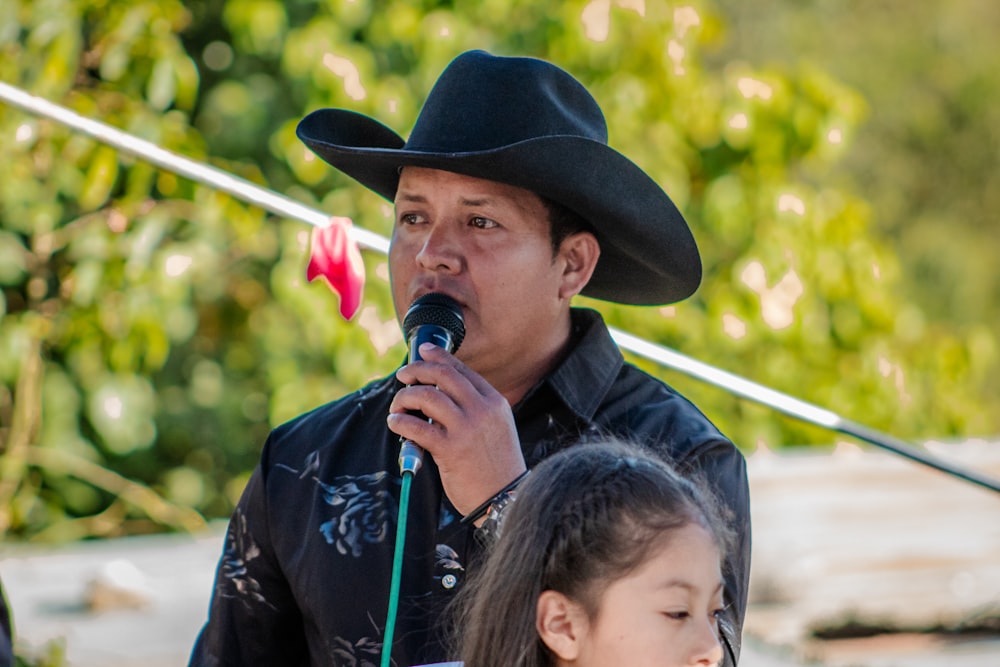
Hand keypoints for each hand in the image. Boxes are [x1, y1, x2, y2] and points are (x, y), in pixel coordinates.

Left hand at [387, 343, 526, 515]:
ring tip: (397, 406)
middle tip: (403, 375)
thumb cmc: (497, 466)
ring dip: (405, 397)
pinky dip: (401, 422)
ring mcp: (467, 429)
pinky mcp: (451, 450)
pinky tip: (395, 423)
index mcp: (494, 402)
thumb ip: (475, 409)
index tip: (423, 352)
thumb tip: (440, 394)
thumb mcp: (496, 428)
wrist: (507, 498)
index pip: (462, 370)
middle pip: (443, 376)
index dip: (439, 357)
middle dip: (418, 370)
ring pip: (427, 397)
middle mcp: (482, 410)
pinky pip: (417, 427)